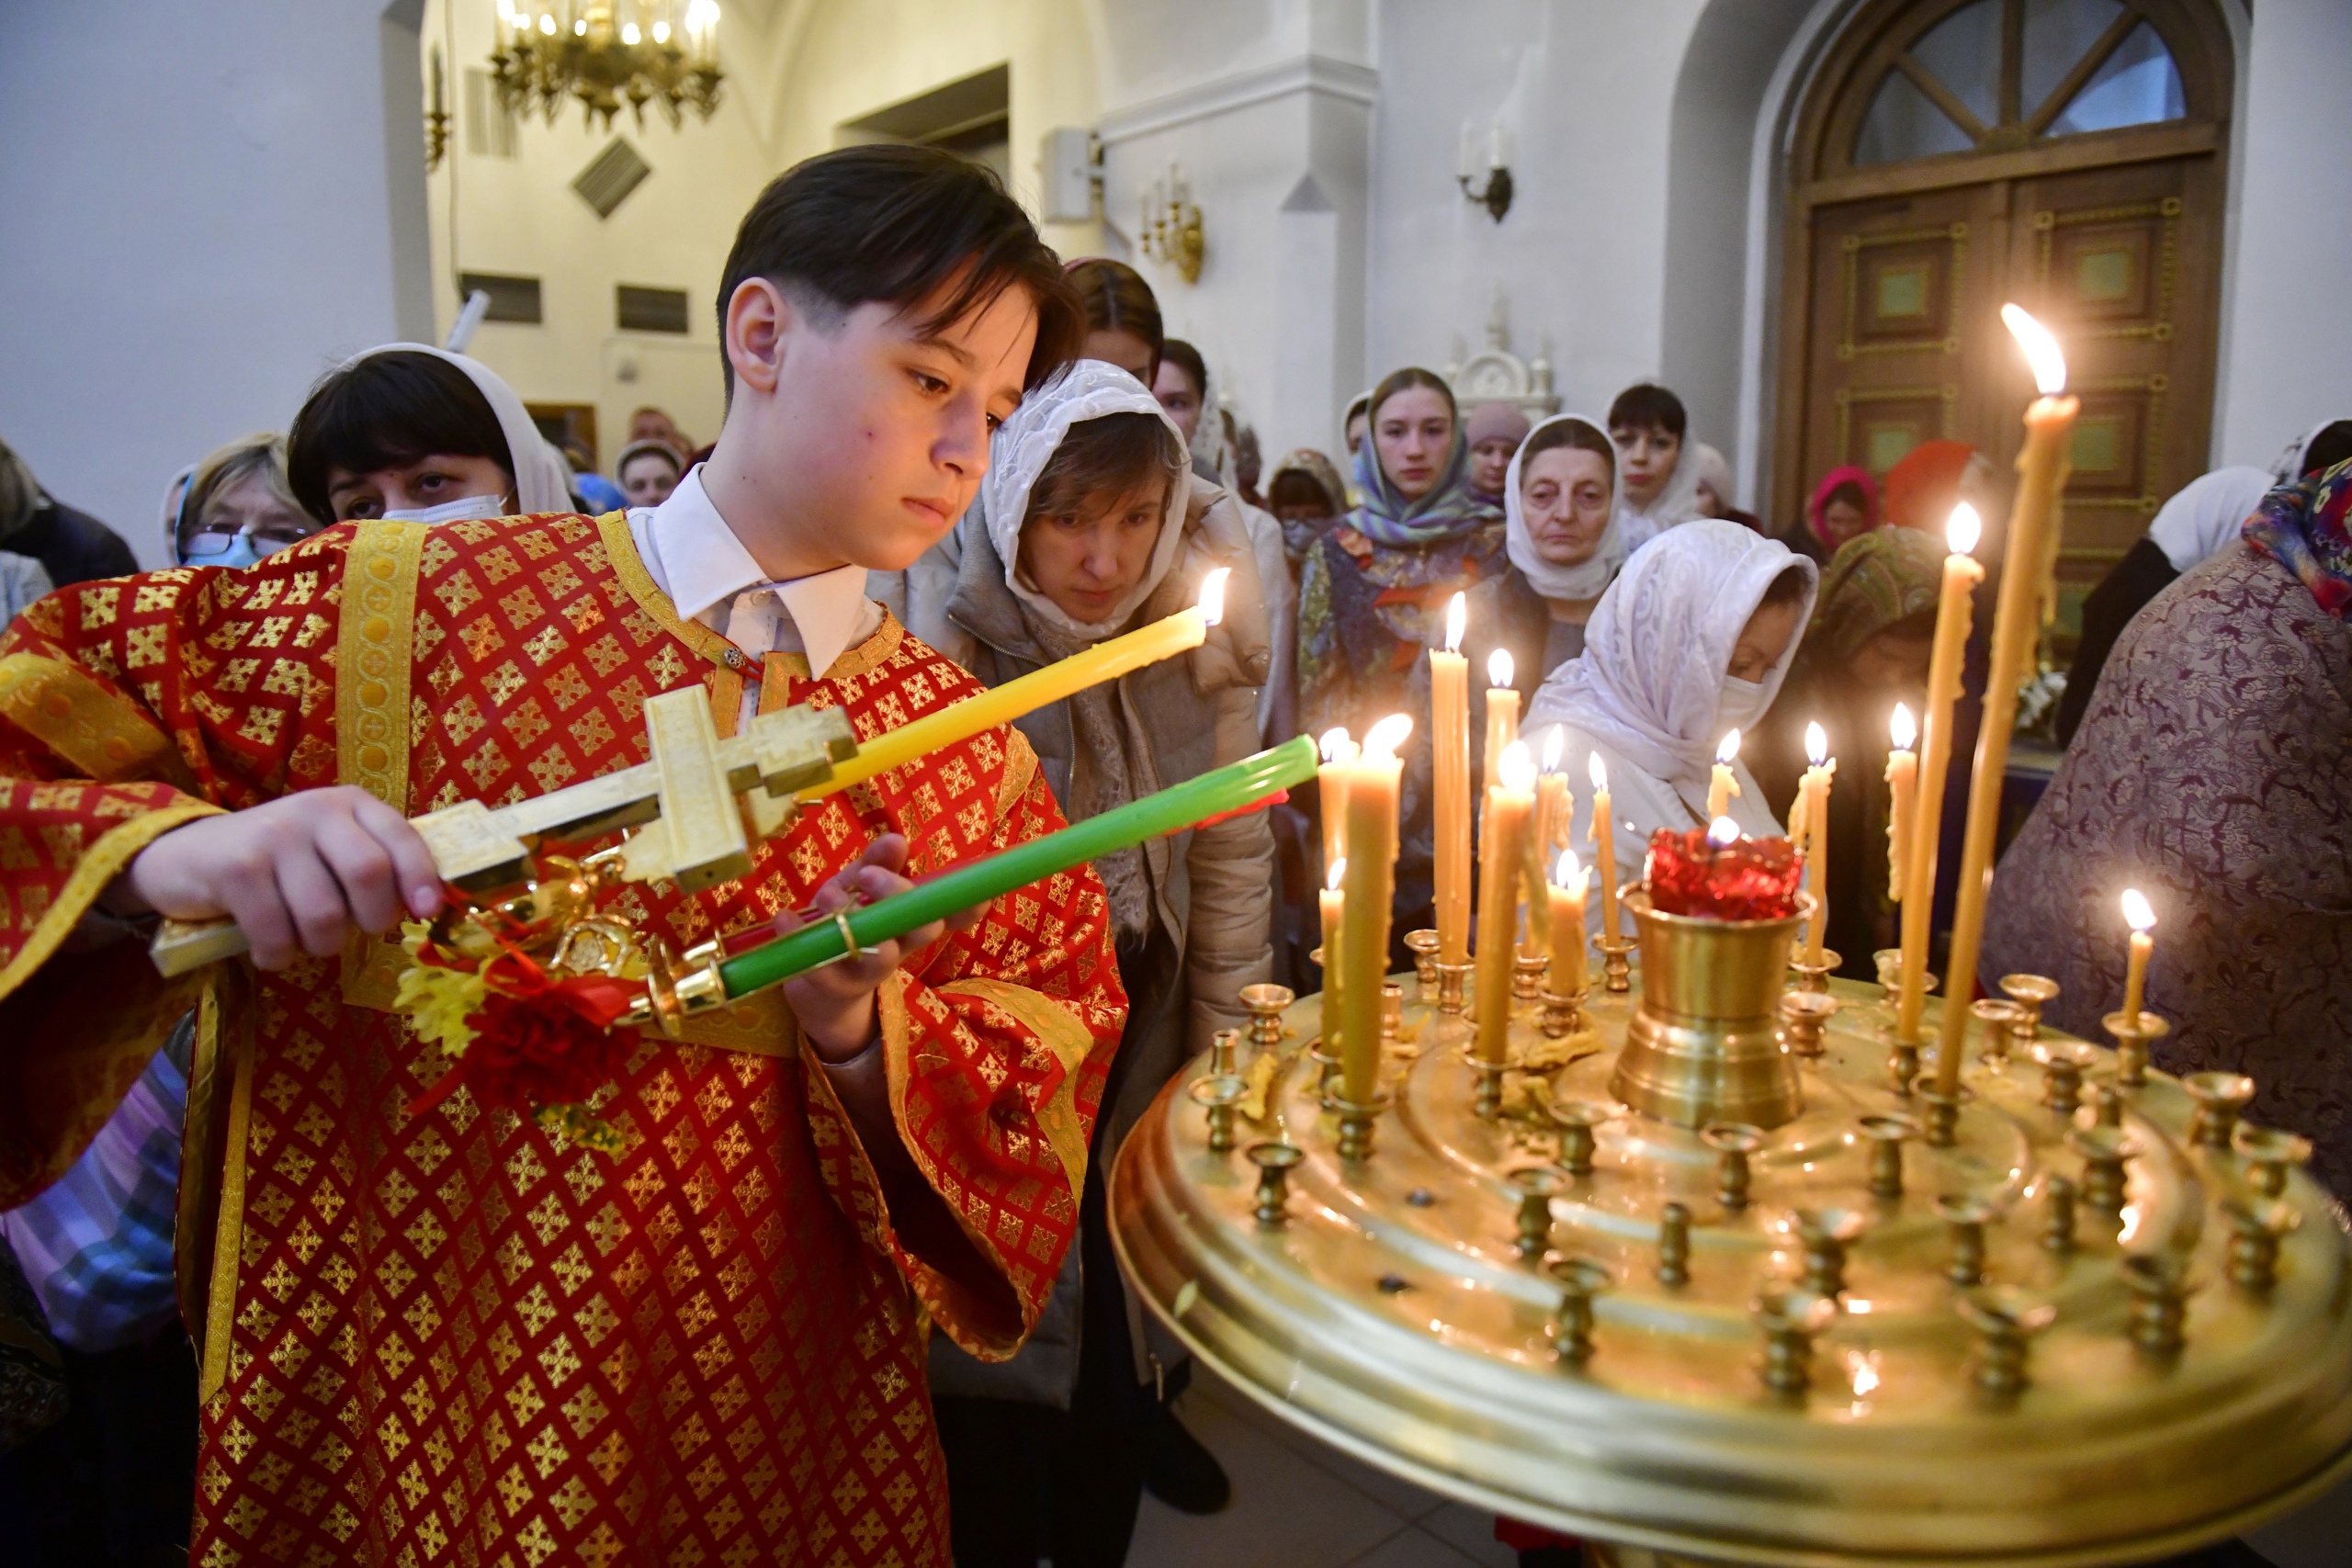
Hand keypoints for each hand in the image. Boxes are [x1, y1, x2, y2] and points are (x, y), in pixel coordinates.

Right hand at [113, 786, 442, 970]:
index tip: (425, 913)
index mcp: (350, 804)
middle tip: (354, 931)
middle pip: (368, 873)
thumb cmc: (279, 862)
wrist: (187, 855)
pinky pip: (276, 934)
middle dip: (371, 919)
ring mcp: (273, 836)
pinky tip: (270, 949)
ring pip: (324, 915)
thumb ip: (375, 865)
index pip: (401, 837)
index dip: (420, 878)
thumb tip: (429, 907)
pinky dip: (279, 956)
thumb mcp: (330, 849)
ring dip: (319, 945)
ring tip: (303, 937)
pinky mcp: (236, 868)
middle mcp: (314, 810)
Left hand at [779, 834, 988, 1062]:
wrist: (816, 985)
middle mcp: (900, 947)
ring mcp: (868, 971)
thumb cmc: (846, 926)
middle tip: (869, 875)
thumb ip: (877, 864)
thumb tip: (897, 840)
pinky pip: (822, 968)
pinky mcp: (833, 988)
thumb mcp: (859, 888)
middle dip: (900, 898)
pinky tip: (783, 916)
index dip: (970, 905)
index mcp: (911, 922)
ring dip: (854, 922)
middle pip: (922, 929)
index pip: (951, 915)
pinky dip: (798, 937)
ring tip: (824, 897)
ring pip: (881, 955)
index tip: (981, 891)